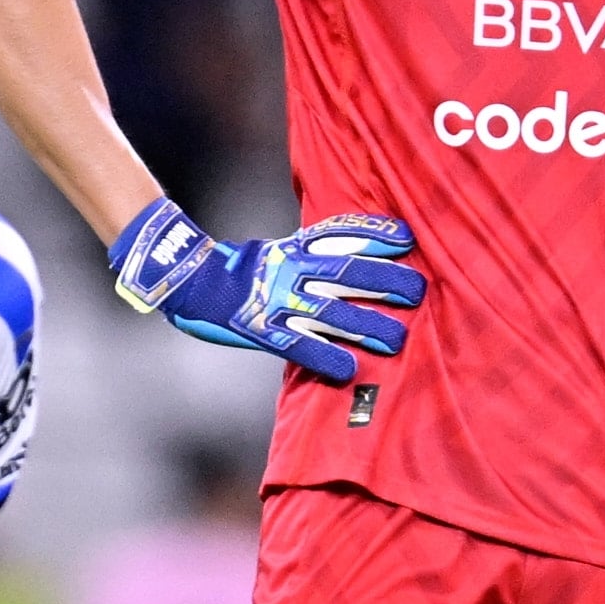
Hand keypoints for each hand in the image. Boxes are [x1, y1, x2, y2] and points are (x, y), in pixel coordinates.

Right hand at [109, 198, 423, 383]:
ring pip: (329, 312)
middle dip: (384, 281)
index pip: (340, 235)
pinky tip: (350, 369)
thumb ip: (312, 254)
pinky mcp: (259, 330)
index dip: (374, 235)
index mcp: (293, 249)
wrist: (185, 282)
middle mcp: (289, 270)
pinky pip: (297, 346)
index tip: (407, 238)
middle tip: (419, 290)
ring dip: (366, 326)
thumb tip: (358, 254)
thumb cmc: (239, 272)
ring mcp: (274, 300)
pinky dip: (325, 357)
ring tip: (397, 339)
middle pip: (346, 273)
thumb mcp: (278, 252)